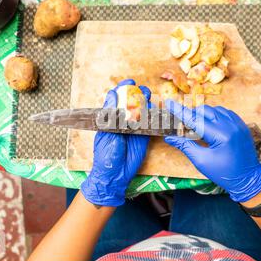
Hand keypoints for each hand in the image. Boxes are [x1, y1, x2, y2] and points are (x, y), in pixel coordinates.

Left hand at [81, 79, 150, 206]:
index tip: (129, 83)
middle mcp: (122, 122)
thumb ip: (111, 115)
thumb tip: (112, 95)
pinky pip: (149, 124)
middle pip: (131, 103)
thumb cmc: (105, 157)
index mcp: (110, 120)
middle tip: (142, 89)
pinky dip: (153, 117)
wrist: (114, 177)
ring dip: (145, 102)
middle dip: (137, 94)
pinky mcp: (143, 138)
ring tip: (148, 95)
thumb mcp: (106, 134)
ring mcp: (134, 129)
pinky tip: (155, 110)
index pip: (116, 100)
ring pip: (141, 112)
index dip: (122, 90)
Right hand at [164, 100, 260, 202]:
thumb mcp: (202, 161)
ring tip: (197, 126)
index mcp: (221, 135)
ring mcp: (238, 124)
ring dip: (204, 114)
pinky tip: (210, 124)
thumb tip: (170, 137)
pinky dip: (215, 115)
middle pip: (205, 111)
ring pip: (215, 109)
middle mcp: (231, 125)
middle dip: (192, 114)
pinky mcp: (242, 125)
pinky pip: (226, 112)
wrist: (248, 180)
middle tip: (183, 124)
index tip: (168, 103)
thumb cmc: (224, 173)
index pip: (195, 119)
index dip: (180, 111)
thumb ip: (185, 146)